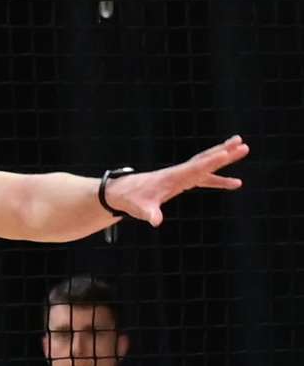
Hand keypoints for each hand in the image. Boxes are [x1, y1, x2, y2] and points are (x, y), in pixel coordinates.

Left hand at [104, 136, 248, 227]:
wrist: (123, 192)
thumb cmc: (132, 200)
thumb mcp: (140, 209)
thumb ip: (149, 213)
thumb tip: (156, 221)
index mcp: (173, 177)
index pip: (196, 168)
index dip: (211, 161)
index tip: (226, 152)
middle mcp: (180, 172)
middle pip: (205, 160)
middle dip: (223, 152)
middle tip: (242, 143)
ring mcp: (182, 175)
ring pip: (207, 164)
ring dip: (224, 157)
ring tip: (243, 148)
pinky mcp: (183, 181)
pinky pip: (206, 178)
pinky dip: (220, 179)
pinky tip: (236, 183)